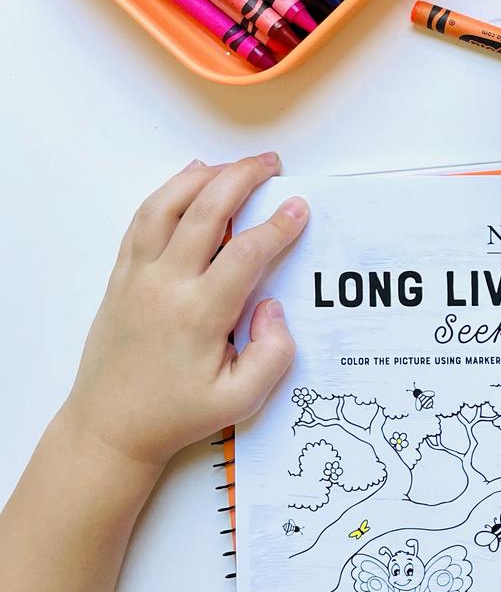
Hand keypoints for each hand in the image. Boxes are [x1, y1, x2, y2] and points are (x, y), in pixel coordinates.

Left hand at [63, 155, 308, 486]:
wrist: (110, 426)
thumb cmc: (175, 414)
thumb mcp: (239, 400)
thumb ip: (271, 355)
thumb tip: (273, 309)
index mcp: (199, 314)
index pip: (245, 253)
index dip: (277, 226)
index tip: (299, 208)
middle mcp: (165, 285)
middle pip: (205, 211)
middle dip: (242, 179)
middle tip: (271, 166)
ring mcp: (137, 277)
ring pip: (167, 205)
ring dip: (203, 176)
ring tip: (234, 165)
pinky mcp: (122, 277)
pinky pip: (143, 220)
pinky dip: (168, 192)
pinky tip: (190, 179)